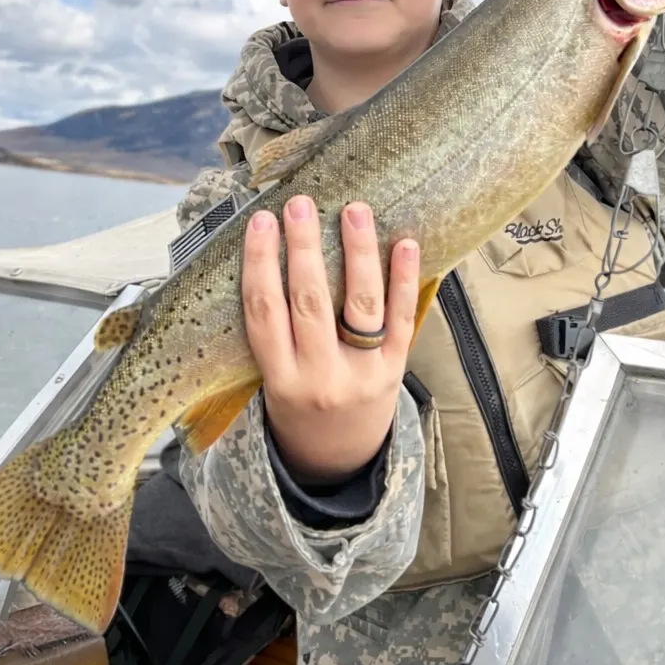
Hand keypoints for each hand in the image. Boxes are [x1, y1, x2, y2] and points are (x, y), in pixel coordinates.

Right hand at [242, 194, 419, 483]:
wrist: (338, 460)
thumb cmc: (296, 407)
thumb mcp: (270, 381)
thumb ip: (270, 333)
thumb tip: (262, 258)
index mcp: (281, 381)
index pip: (264, 314)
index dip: (260, 264)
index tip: (259, 222)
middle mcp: (322, 378)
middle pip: (311, 303)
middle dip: (304, 249)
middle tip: (299, 204)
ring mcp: (363, 374)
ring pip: (360, 306)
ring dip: (358, 254)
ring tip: (354, 210)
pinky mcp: (395, 368)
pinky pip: (402, 320)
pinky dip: (404, 280)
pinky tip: (405, 243)